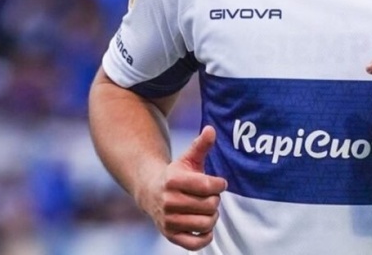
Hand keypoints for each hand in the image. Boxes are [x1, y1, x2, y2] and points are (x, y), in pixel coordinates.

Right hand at [147, 125, 227, 250]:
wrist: (151, 192)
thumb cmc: (175, 174)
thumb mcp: (187, 158)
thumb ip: (201, 145)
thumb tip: (211, 129)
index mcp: (173, 181)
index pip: (206, 186)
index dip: (219, 184)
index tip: (220, 182)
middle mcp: (169, 202)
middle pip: (209, 205)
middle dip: (216, 200)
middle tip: (212, 196)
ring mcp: (169, 220)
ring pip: (205, 224)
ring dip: (213, 217)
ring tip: (209, 210)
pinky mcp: (170, 235)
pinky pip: (194, 244)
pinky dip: (205, 237)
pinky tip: (205, 227)